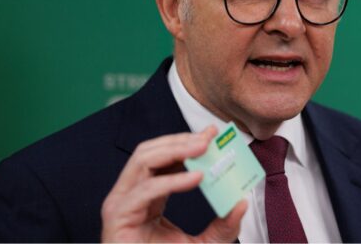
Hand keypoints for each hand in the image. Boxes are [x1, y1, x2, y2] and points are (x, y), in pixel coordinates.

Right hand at [101, 126, 247, 242]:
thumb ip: (223, 227)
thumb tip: (243, 203)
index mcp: (146, 195)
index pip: (163, 158)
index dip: (186, 141)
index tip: (212, 133)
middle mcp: (130, 194)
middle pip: (149, 151)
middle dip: (180, 140)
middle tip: (209, 137)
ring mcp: (120, 204)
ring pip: (142, 160)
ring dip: (175, 150)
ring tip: (203, 149)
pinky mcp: (117, 216)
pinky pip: (145, 189)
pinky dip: (172, 180)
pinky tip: (197, 178)